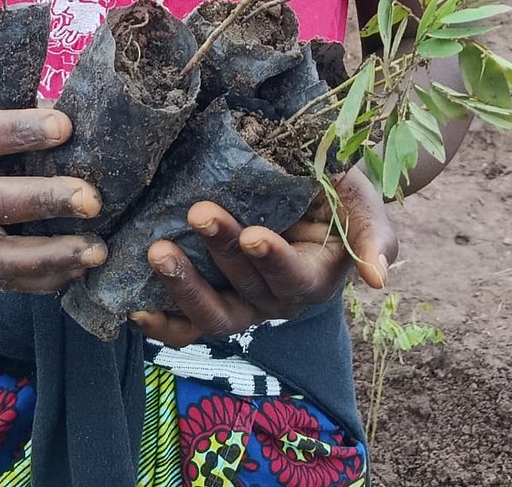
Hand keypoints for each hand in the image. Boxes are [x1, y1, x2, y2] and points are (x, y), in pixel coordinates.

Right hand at [0, 85, 104, 293]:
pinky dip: (42, 278)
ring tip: (96, 249)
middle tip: (91, 200)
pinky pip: (2, 277)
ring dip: (50, 254)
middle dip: (44, 201)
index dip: (20, 132)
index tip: (65, 127)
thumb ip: (18, 105)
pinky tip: (78, 267)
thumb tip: (82, 116)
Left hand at [131, 165, 396, 346]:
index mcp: (314, 278)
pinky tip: (133, 306)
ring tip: (155, 250)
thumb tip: (378, 278)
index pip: (295, 278)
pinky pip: (186, 326)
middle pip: (246, 289)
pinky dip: (161, 322)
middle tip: (197, 212)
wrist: (301, 186)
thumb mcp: (361, 200)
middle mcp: (275, 300)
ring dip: (183, 287)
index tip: (254, 235)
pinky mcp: (211, 298)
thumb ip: (373, 234)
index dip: (274, 261)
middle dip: (221, 250)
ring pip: (212, 314)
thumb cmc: (333, 189)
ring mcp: (240, 303)